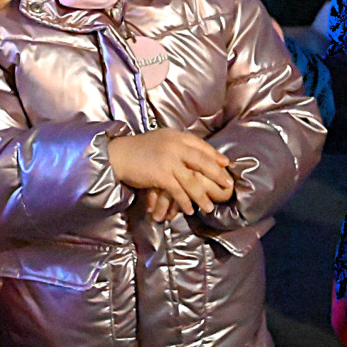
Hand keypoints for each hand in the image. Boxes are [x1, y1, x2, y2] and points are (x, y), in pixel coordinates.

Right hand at [109, 129, 231, 215]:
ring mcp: (168, 160)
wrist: (119, 155)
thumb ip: (177, 146)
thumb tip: (194, 156)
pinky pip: (178, 191)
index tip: (225, 164)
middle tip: (227, 185)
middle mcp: (175, 146)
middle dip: (216, 175)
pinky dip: (184, 202)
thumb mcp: (161, 141)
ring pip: (191, 180)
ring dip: (201, 196)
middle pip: (202, 161)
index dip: (215, 155)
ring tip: (209, 207)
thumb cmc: (139, 149)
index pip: (201, 146)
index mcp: (176, 137)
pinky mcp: (161, 174)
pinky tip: (189, 209)